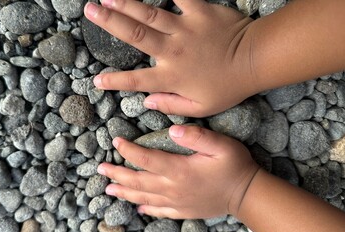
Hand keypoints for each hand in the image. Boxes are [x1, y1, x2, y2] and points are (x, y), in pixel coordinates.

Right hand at [84, 0, 258, 116]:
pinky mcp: (199, 12)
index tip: (95, 81)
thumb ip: (171, 104)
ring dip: (126, 3)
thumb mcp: (200, 108)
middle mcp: (171, 51)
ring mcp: (184, 29)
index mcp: (171, 77)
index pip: (136, 80)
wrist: (254, 61)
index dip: (114, 82)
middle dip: (109, 22)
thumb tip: (147, 102)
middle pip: (134, 35)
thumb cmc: (228, 87)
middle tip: (90, 10)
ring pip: (149, 14)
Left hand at [97, 125, 259, 218]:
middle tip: (101, 169)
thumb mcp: (221, 145)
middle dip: (118, 174)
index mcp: (180, 170)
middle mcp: (173, 188)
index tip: (116, 142)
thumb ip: (197, 136)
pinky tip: (138, 207)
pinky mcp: (183, 210)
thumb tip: (173, 130)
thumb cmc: (235, 166)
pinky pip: (159, 211)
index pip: (147, 160)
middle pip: (139, 181)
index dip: (129, 151)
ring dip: (125, 192)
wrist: (247, 195)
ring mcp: (177, 202)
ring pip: (144, 197)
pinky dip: (146, 209)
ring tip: (109, 189)